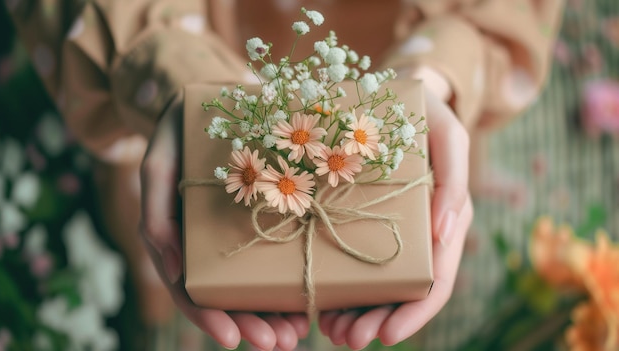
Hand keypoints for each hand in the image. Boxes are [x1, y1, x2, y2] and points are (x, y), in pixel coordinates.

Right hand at [139, 94, 309, 350]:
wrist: (212, 98)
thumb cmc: (179, 132)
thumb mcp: (158, 166)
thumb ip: (155, 215)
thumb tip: (174, 271)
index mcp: (179, 239)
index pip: (190, 290)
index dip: (209, 317)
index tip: (233, 339)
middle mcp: (209, 243)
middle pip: (228, 296)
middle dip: (253, 324)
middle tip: (280, 343)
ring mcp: (238, 231)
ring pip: (255, 283)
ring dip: (276, 312)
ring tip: (298, 331)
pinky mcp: (266, 215)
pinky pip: (277, 253)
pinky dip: (290, 278)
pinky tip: (310, 295)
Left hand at [318, 87, 472, 348]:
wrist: (393, 95)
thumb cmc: (423, 114)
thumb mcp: (447, 134)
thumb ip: (455, 176)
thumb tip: (446, 231)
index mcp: (445, 220)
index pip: (436, 279)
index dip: (414, 313)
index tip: (387, 336)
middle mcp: (421, 233)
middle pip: (405, 293)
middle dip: (378, 321)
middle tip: (347, 339)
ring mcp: (393, 230)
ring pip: (380, 286)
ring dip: (358, 314)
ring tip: (332, 331)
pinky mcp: (366, 220)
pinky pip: (357, 262)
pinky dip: (343, 288)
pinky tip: (323, 304)